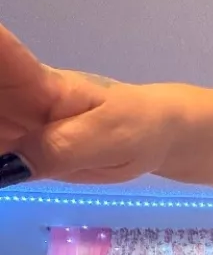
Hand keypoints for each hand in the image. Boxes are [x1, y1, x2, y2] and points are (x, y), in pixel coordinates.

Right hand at [0, 23, 173, 187]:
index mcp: (36, 81)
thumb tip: (8, 167)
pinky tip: (3, 174)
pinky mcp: (15, 148)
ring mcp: (9, 122)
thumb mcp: (105, 137)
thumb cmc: (136, 125)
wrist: (154, 137)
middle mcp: (11, 95)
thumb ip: (58, 149)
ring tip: (4, 155)